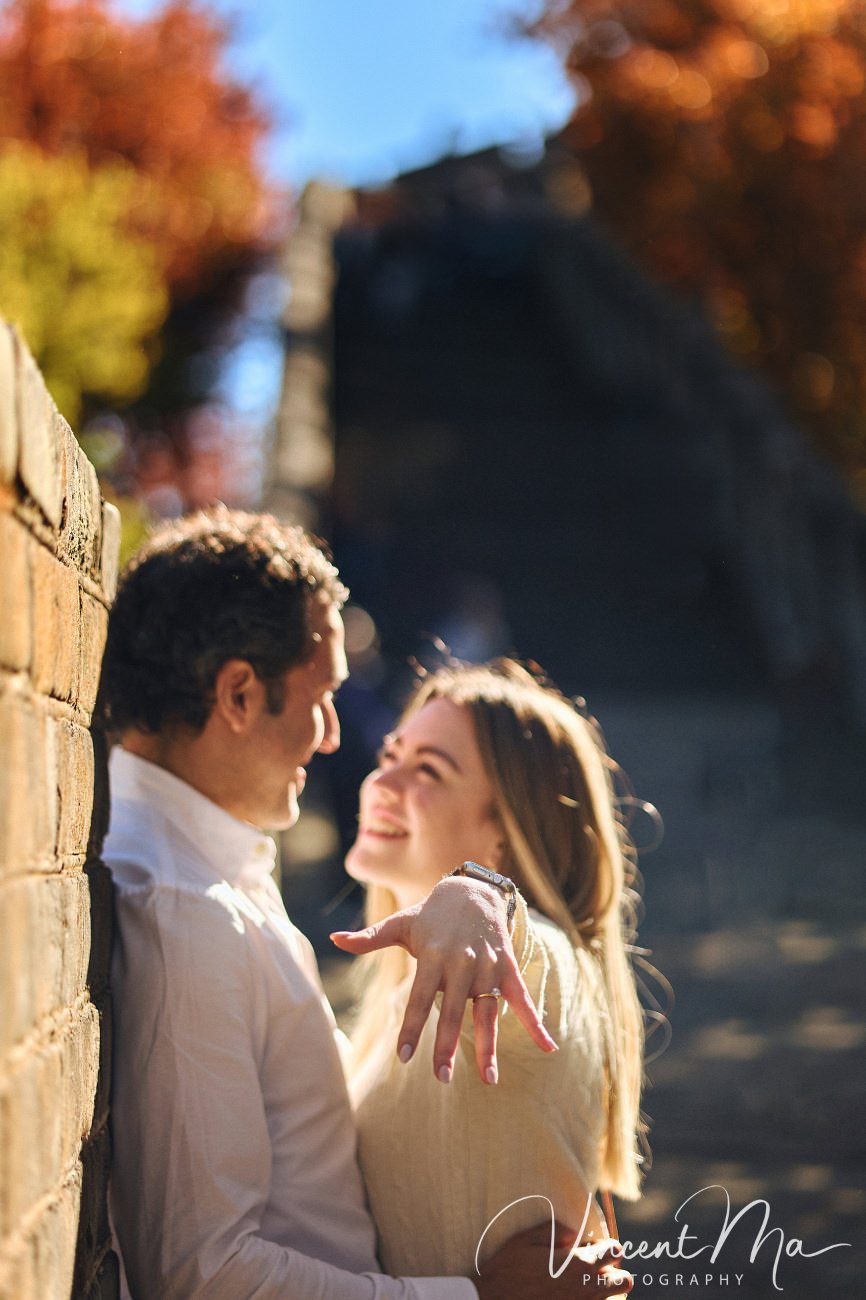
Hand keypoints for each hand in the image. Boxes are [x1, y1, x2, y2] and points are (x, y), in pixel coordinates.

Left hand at [330, 875, 556, 1081]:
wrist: (474, 892)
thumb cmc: (430, 917)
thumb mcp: (401, 925)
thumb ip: (369, 939)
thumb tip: (333, 940)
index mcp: (432, 955)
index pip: (419, 997)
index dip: (412, 1026)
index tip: (405, 1057)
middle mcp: (461, 962)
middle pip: (453, 1010)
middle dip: (448, 1044)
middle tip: (442, 1077)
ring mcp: (487, 966)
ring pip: (488, 1011)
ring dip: (489, 1045)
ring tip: (490, 1080)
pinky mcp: (507, 968)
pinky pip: (523, 999)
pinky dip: (536, 1022)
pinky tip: (549, 1047)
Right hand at [476, 1223, 632, 1298]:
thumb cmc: (508, 1269)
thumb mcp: (527, 1240)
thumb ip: (555, 1230)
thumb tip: (575, 1230)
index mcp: (577, 1263)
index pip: (614, 1250)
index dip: (607, 1246)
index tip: (595, 1247)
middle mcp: (585, 1288)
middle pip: (623, 1280)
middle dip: (615, 1272)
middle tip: (597, 1269)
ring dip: (605, 1291)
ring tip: (586, 1285)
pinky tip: (576, 1298)